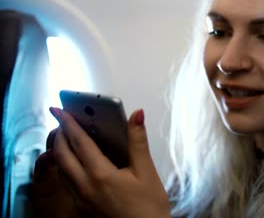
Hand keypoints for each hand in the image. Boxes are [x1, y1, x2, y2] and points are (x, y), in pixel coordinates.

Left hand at [49, 108, 170, 217]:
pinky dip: (65, 167)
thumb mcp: (147, 172)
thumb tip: (136, 115)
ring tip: (65, 138)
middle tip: (61, 120)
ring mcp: (81, 200)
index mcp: (100, 175)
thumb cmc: (149, 209)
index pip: (79, 142)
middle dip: (60, 135)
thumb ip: (138, 141)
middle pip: (63, 155)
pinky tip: (74, 164)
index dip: (69, 122)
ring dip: (60, 151)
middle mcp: (85, 187)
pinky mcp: (82, 208)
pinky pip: (66, 183)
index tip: (60, 108)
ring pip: (61, 170)